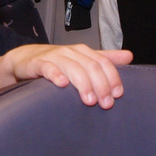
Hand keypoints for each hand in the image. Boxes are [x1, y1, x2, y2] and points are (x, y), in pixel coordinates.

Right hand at [0, 44, 131, 107]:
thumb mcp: (83, 59)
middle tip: (105, 104)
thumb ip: (105, 59)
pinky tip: (62, 85)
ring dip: (83, 84)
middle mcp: (71, 52)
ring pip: (72, 67)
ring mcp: (54, 57)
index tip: (117, 95)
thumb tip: (129, 56)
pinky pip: (48, 68)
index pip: (103, 62)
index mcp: (83, 52)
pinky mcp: (38, 63)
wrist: (26, 59)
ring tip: (89, 100)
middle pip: (90, 66)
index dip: (112, 78)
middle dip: (100, 85)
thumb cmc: (57, 62)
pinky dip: (55, 75)